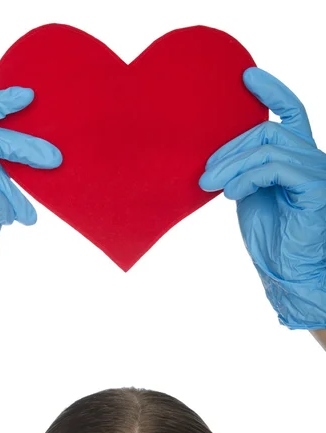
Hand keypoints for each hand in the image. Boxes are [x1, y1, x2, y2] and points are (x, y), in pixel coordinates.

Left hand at [199, 67, 325, 329]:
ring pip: (268, 147)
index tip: (246, 75)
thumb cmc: (269, 235)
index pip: (291, 112)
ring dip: (231, 164)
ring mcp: (316, 170)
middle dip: (229, 148)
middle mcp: (311, 157)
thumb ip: (243, 169)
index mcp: (296, 157)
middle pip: (267, 130)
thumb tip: (215, 155)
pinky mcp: (315, 186)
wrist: (286, 270)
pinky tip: (231, 193)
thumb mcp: (250, 193)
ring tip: (210, 184)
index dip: (272, 90)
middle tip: (204, 173)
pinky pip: (275, 166)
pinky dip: (247, 177)